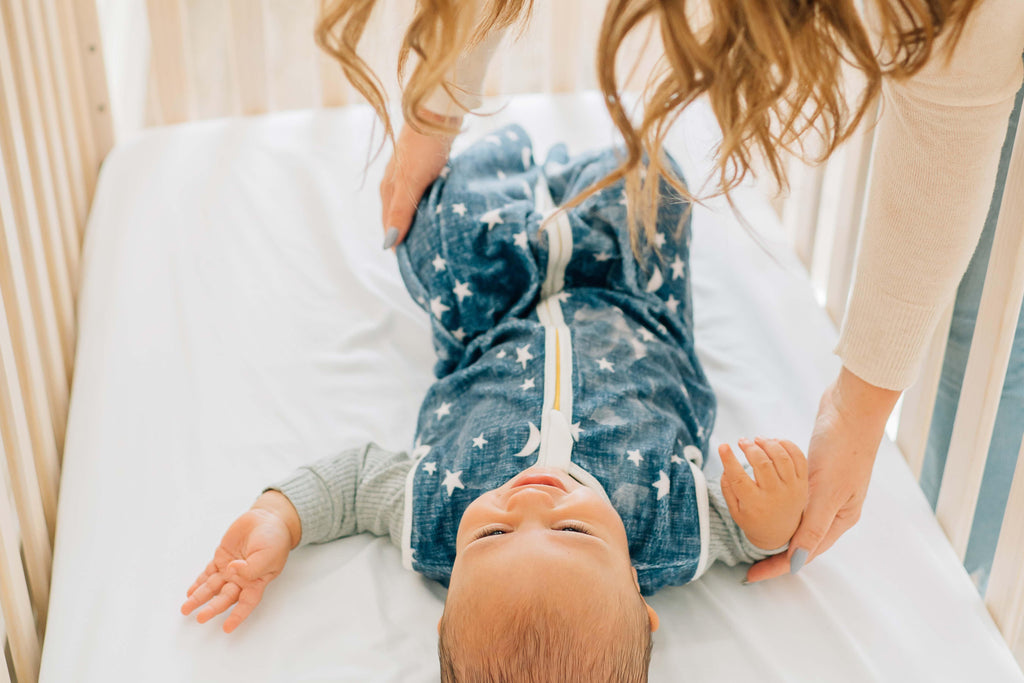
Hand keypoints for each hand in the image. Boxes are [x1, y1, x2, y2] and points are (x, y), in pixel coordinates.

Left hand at [181, 491, 299, 632]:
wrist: (267, 519)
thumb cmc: (274, 538)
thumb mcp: (268, 554)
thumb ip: (252, 567)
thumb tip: (232, 570)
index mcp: (256, 581)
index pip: (247, 602)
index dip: (237, 616)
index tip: (227, 628)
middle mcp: (241, 579)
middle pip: (225, 597)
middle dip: (213, 608)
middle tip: (201, 618)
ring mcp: (230, 569)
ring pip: (212, 587)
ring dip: (199, 598)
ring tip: (186, 608)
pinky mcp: (221, 558)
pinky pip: (207, 573)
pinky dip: (198, 582)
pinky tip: (190, 592)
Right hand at [379, 110, 460, 248]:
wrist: (437, 113)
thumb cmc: (423, 148)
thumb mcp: (410, 183)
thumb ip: (400, 212)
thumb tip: (389, 244)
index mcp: (388, 190)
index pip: (389, 226)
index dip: (398, 244)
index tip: (411, 264)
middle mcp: (395, 183)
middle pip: (398, 217)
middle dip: (408, 235)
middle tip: (424, 256)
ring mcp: (409, 174)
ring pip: (412, 206)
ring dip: (419, 221)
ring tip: (433, 238)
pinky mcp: (425, 166)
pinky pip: (424, 195)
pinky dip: (428, 207)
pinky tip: (440, 211)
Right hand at [718, 437, 808, 550]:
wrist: (781, 534)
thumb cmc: (754, 519)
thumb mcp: (735, 510)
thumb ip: (727, 488)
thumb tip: (726, 466)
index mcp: (755, 504)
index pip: (739, 479)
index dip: (729, 460)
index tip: (723, 446)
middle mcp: (775, 496)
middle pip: (763, 464)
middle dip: (750, 447)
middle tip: (741, 441)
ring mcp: (792, 489)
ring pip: (782, 458)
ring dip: (768, 444)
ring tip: (757, 440)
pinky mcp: (803, 483)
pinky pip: (799, 458)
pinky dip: (787, 445)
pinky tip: (775, 441)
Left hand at [744, 367, 899, 581]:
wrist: (851, 409)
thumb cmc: (843, 450)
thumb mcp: (827, 491)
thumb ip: (812, 526)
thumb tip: (795, 560)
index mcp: (841, 518)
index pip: (805, 552)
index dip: (778, 565)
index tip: (752, 576)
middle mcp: (833, 508)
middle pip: (799, 538)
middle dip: (774, 551)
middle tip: (748, 563)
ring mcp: (824, 489)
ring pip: (793, 515)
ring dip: (772, 523)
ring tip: (749, 533)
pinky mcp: (815, 471)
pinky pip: (791, 493)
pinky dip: (774, 498)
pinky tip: (759, 499)